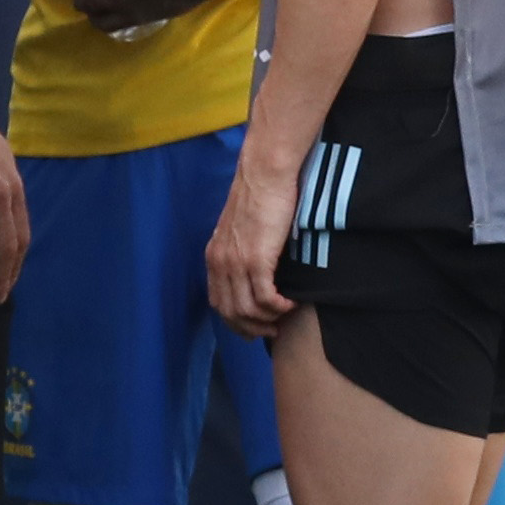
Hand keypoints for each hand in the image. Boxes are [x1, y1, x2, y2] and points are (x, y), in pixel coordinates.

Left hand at [206, 166, 299, 339]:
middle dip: (251, 328)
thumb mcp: (241, 228)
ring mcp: (236, 263)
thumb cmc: (260, 195)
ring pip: (246, 310)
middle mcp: (220, 263)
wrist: (265, 174)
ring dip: (267, 320)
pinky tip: (291, 304)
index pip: (217, 302)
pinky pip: (265, 299)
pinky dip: (278, 308)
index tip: (253, 327)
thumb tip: (255, 271)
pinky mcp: (257, 259)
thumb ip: (242, 250)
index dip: (235, 321)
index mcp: (214, 256)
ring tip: (283, 316)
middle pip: (229, 312)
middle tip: (271, 330)